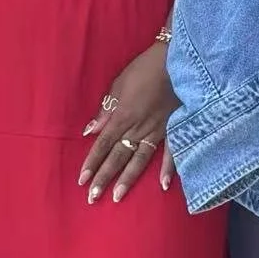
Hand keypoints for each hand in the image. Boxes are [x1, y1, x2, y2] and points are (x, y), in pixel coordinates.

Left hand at [79, 43, 176, 202]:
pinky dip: (168, 170)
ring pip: (140, 160)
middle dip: (104, 177)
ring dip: (127, 179)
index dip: (91, 162)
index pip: (102, 144)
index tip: (81, 180)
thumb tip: (91, 130)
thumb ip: (106, 109)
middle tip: (92, 198)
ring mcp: (158, 131)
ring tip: (117, 197)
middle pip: (117, 156)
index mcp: (122, 115)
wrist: (176, 60)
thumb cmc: (145, 68)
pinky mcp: (175, 128)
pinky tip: (163, 186)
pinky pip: (172, 153)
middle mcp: (138, 127)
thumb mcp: (119, 83)